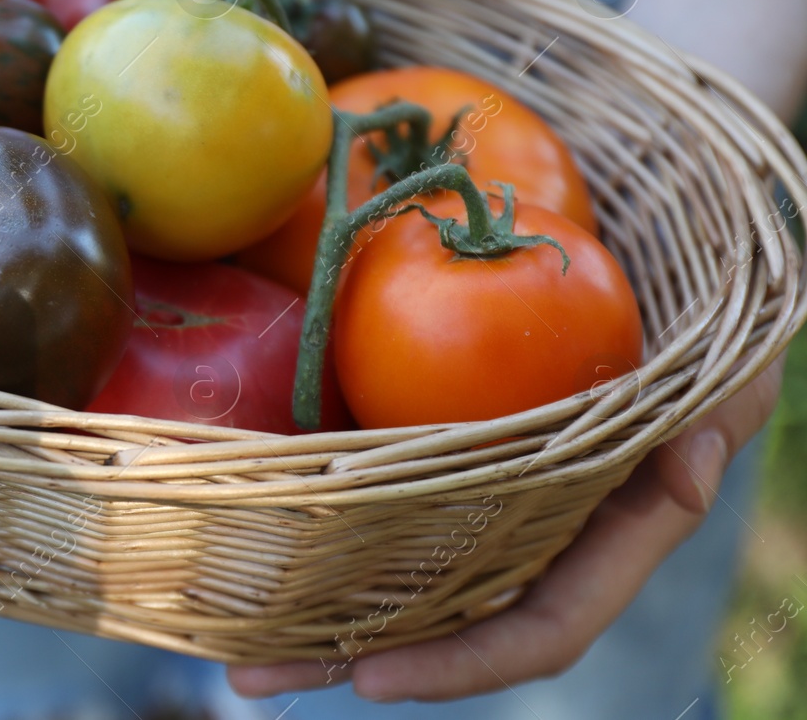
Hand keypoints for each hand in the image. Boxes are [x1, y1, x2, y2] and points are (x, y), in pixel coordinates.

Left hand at [228, 358, 780, 701]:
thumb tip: (685, 477)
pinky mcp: (430, 434)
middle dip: (340, 652)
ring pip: (384, 561)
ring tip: (215, 618)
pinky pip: (367, 482)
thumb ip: (712, 422)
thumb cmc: (705, 326)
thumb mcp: (724, 371)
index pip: (536, 629)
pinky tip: (236, 506)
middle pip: (432, 616)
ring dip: (302, 594)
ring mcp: (472, 488)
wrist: (658, 261)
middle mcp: (525, 528)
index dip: (459, 663)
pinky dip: (307, 504)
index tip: (369, 679)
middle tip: (243, 673)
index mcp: (599, 538)